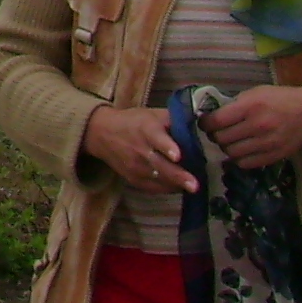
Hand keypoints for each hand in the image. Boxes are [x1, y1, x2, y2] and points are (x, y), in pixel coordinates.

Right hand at [82, 105, 198, 194]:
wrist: (102, 134)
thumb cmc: (133, 122)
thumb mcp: (152, 114)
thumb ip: (173, 119)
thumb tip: (199, 124)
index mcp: (146, 129)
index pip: (156, 138)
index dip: (167, 147)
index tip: (178, 155)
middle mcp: (140, 149)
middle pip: (160, 165)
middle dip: (178, 176)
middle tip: (194, 185)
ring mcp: (135, 167)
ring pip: (158, 179)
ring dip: (176, 184)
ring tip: (192, 188)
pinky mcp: (133, 179)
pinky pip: (153, 188)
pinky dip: (167, 188)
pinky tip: (178, 187)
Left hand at [205, 83, 301, 169]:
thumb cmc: (279, 99)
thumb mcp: (255, 93)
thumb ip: (235, 104)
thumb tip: (212, 116)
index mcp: (250, 106)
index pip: (216, 120)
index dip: (205, 123)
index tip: (205, 123)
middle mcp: (257, 126)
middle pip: (222, 138)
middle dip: (214, 135)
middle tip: (216, 132)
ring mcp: (266, 143)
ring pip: (231, 153)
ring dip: (226, 147)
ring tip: (229, 141)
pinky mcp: (273, 156)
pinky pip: (245, 163)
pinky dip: (238, 158)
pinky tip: (241, 150)